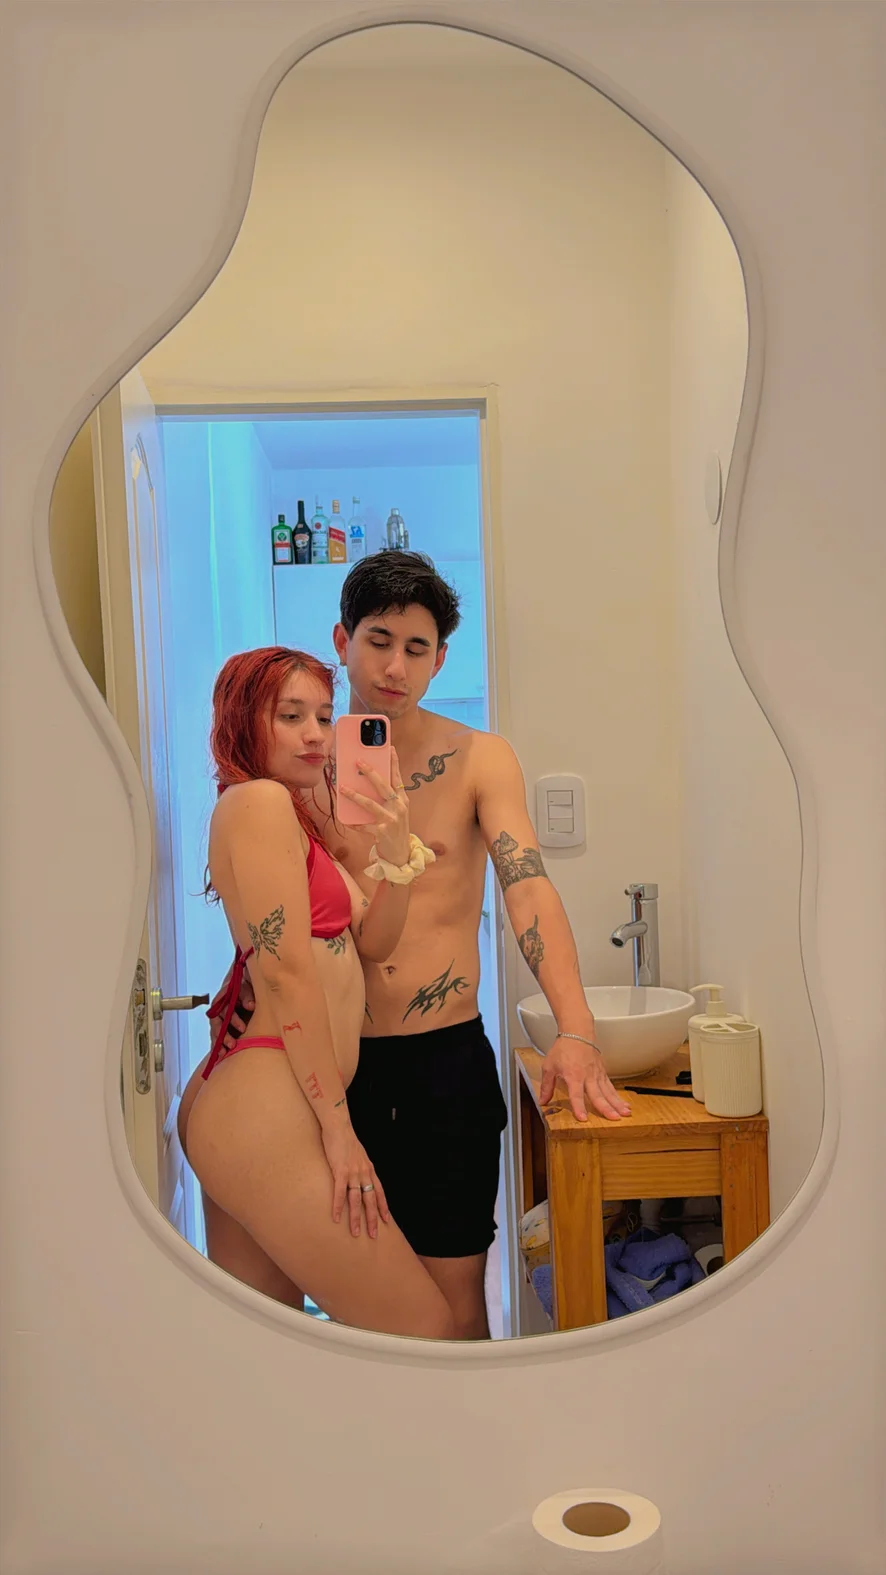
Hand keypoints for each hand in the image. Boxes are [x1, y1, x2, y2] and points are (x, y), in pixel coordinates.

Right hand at [207, 962, 255, 1053]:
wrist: (247, 979)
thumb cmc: (246, 981)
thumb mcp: (247, 984)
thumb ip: (247, 994)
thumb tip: (250, 1005)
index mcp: (225, 997)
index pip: (224, 1009)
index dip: (233, 1019)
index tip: (243, 1028)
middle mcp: (221, 1008)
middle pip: (217, 1023)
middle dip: (223, 1035)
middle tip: (232, 1044)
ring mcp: (222, 1017)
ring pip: (216, 1031)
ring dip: (218, 1042)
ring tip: (222, 1054)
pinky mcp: (224, 1025)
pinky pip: (218, 1036)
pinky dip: (217, 1046)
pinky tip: (218, 1056)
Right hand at [322, 1120, 390, 1237]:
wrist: (339, 1126)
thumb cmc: (346, 1140)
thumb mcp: (359, 1154)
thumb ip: (361, 1166)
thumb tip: (360, 1176)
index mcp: (369, 1169)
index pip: (380, 1191)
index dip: (383, 1206)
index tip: (386, 1220)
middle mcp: (364, 1172)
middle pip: (371, 1200)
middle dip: (373, 1219)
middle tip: (374, 1235)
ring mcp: (353, 1172)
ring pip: (357, 1199)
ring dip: (356, 1218)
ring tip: (355, 1233)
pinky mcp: (340, 1170)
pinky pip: (340, 1192)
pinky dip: (338, 1206)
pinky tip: (336, 1217)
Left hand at [339, 744, 409, 865]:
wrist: (401, 854)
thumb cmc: (395, 829)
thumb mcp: (396, 811)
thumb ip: (387, 798)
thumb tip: (368, 783)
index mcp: (402, 800)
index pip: (398, 778)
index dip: (394, 762)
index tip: (390, 748)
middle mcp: (399, 807)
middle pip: (383, 786)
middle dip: (370, 773)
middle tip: (358, 762)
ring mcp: (391, 820)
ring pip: (370, 804)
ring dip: (354, 795)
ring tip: (342, 787)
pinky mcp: (382, 833)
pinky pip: (363, 826)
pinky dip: (354, 823)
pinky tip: (345, 820)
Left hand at [539, 1035, 631, 1121]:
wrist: (577, 1033)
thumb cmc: (563, 1049)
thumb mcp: (549, 1067)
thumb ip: (547, 1086)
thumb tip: (542, 1101)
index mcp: (573, 1076)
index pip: (576, 1094)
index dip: (579, 1107)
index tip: (583, 1118)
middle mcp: (587, 1076)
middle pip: (597, 1095)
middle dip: (606, 1108)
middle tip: (614, 1118)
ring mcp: (597, 1074)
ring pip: (608, 1092)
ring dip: (617, 1104)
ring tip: (625, 1114)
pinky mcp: (602, 1072)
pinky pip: (610, 1087)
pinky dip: (618, 1096)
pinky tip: (624, 1105)